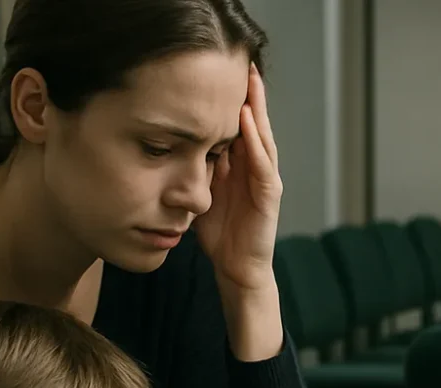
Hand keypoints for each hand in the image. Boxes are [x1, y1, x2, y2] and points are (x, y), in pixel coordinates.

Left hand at [194, 63, 282, 291]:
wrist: (236, 269)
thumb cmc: (218, 235)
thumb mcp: (200, 193)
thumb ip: (194, 168)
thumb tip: (171, 144)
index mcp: (239, 166)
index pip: (237, 126)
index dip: (231, 101)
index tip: (220, 75)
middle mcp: (254, 168)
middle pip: (254, 124)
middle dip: (249, 95)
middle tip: (243, 64)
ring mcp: (265, 180)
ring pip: (262, 137)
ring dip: (257, 110)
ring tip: (250, 82)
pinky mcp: (269, 196)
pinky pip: (263, 163)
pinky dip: (255, 141)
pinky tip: (247, 120)